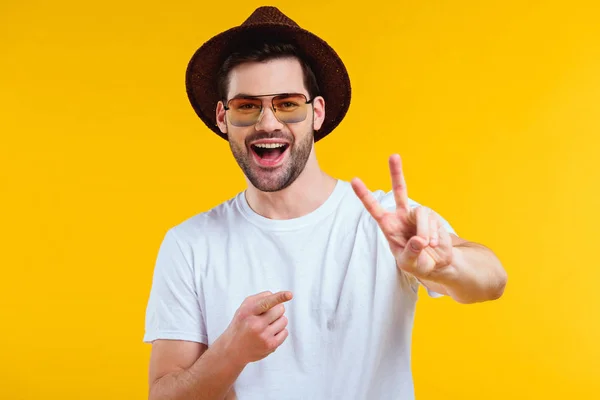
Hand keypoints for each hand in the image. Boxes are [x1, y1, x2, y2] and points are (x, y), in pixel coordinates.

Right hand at [220, 291, 291, 365]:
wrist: (233, 350)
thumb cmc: (241, 324)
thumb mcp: (243, 308)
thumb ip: (259, 298)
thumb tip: (275, 296)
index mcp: (248, 312)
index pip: (266, 302)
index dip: (279, 297)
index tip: (290, 294)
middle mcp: (255, 324)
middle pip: (280, 309)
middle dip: (276, 310)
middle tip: (266, 316)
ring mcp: (263, 336)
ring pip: (284, 320)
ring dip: (278, 321)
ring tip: (266, 326)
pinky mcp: (270, 345)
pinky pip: (285, 332)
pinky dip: (279, 331)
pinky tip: (269, 334)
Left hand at [351, 154, 453, 278]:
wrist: (438, 264)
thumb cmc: (418, 263)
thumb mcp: (409, 263)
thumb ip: (411, 253)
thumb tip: (419, 239)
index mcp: (389, 226)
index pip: (374, 208)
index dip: (364, 195)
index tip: (354, 180)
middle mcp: (402, 216)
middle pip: (399, 190)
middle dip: (396, 173)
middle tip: (394, 155)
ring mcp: (418, 215)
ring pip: (420, 213)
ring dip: (425, 231)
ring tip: (427, 245)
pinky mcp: (433, 217)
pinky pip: (432, 221)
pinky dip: (434, 235)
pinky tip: (434, 244)